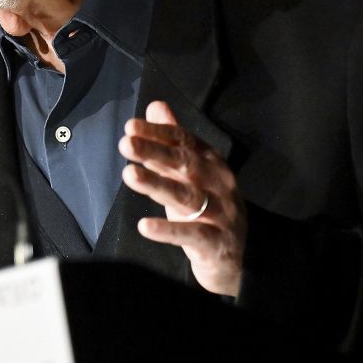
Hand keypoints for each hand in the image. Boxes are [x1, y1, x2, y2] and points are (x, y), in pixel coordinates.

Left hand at [119, 100, 245, 295]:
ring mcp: (221, 213)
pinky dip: (169, 230)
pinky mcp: (216, 242)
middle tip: (126, 143)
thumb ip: (172, 141)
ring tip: (129, 175)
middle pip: (185, 164)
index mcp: (212, 162)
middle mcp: (219, 183)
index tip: (130, 126)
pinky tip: (145, 226)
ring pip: (187, 196)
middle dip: (154, 152)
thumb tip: (155, 106)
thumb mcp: (189, 172)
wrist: (236, 256)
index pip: (184, 141)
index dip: (158, 133)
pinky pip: (192, 234)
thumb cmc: (207, 206)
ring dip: (157, 184)